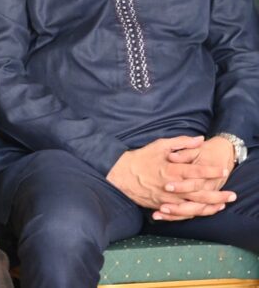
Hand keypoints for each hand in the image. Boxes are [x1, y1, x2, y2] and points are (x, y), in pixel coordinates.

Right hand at [106, 136, 231, 216]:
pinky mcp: (162, 206)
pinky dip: (195, 213)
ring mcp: (167, 198)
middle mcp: (172, 186)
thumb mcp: (160, 145)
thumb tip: (200, 139)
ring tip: (222, 205)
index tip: (223, 170)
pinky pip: (181, 213)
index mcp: (172, 169)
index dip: (211, 171)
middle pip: (199, 193)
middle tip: (231, 195)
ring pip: (193, 206)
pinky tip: (204, 211)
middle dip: (217, 194)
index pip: (196, 171)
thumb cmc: (141, 158)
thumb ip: (181, 142)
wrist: (121, 175)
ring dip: (209, 207)